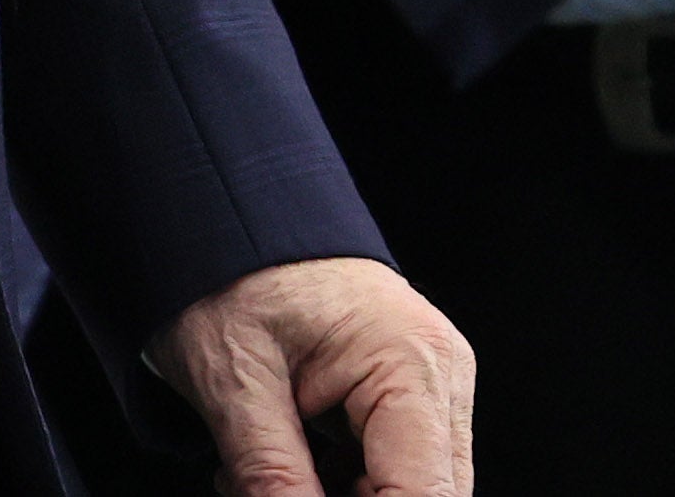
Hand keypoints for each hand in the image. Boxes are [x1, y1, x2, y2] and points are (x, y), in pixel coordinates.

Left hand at [150, 254, 471, 496]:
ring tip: (264, 474)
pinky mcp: (412, 389)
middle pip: (427, 496)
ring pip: (414, 487)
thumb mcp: (235, 383)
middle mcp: (441, 374)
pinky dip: (346, 485)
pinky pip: (398, 468)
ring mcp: (434, 381)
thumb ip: (271, 477)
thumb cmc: (232, 273)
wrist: (233, 207)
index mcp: (412, 363)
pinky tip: (289, 463)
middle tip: (263, 485)